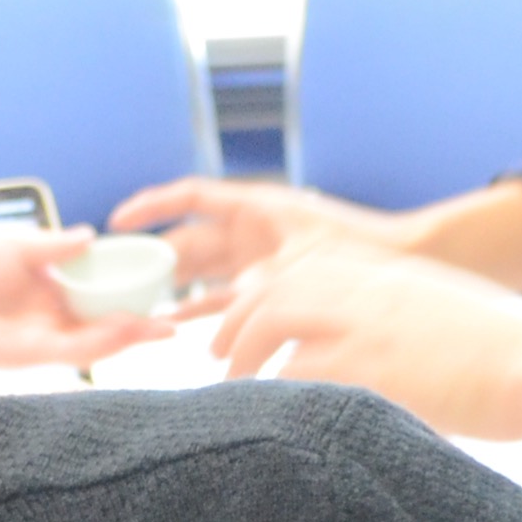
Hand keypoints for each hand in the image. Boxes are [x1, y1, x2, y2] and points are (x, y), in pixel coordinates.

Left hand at [0, 225, 177, 369]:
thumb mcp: (16, 246)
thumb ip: (56, 248)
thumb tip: (92, 236)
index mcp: (45, 287)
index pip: (94, 292)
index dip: (125, 292)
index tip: (156, 286)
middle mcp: (45, 316)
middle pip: (100, 322)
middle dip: (137, 323)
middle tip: (173, 321)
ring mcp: (38, 337)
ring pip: (93, 341)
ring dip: (127, 337)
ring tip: (162, 330)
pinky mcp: (26, 355)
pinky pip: (71, 351)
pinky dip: (100, 344)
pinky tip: (125, 333)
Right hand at [108, 177, 416, 291]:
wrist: (403, 261)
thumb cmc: (362, 247)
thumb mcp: (309, 260)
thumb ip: (265, 280)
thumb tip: (233, 301)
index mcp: (257, 206)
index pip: (191, 197)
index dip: (153, 205)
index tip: (118, 220)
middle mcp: (251, 230)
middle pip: (189, 240)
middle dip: (154, 256)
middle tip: (120, 278)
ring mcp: (258, 258)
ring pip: (201, 272)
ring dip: (173, 287)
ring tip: (137, 304)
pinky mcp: (269, 287)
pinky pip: (223, 296)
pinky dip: (202, 309)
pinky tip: (177, 324)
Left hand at [206, 244, 521, 438]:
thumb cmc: (508, 352)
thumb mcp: (444, 313)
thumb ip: (400, 318)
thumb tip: (378, 351)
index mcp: (388, 273)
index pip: (304, 267)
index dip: (263, 292)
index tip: (245, 316)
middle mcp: (369, 289)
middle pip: (277, 288)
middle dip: (238, 320)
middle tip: (218, 354)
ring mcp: (365, 324)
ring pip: (275, 324)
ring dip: (245, 357)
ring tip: (232, 388)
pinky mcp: (367, 368)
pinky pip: (296, 376)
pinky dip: (273, 394)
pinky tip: (264, 416)